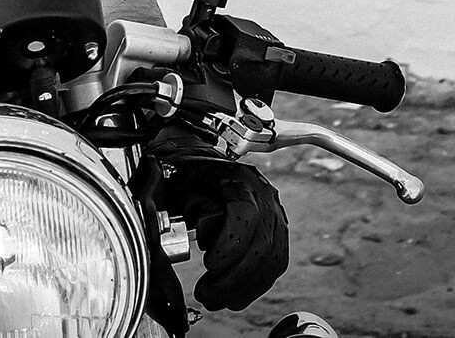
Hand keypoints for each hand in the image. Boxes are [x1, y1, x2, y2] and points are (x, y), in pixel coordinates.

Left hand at [154, 130, 288, 310]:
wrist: (199, 155)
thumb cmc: (185, 166)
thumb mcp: (177, 177)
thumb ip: (178, 203)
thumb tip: (178, 235)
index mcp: (238, 177)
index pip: (246, 213)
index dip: (231, 243)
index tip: (208, 263)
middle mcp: (263, 196)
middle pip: (261, 245)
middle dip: (232, 279)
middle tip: (205, 295)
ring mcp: (274, 214)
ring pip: (270, 260)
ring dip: (241, 288)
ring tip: (213, 299)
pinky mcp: (276, 233)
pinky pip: (273, 266)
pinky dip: (252, 286)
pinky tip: (232, 298)